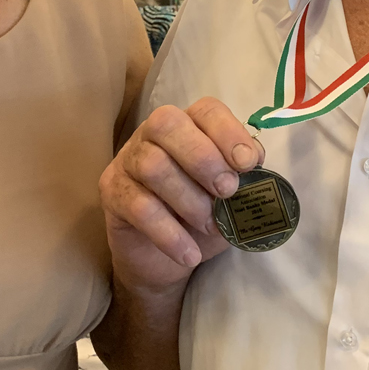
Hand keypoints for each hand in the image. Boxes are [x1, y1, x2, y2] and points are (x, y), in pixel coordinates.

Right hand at [99, 98, 262, 294]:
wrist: (163, 259)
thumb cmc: (200, 216)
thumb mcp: (230, 198)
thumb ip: (244, 180)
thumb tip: (256, 169)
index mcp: (189, 125)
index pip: (205, 110)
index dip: (228, 131)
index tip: (249, 163)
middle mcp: (152, 133)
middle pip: (168, 124)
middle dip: (203, 158)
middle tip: (227, 191)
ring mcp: (127, 160)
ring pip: (153, 165)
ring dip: (189, 199)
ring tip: (210, 225)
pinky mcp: (112, 192)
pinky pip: (139, 207)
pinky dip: (169, 234)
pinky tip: (189, 254)